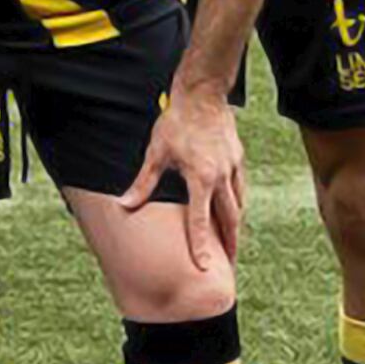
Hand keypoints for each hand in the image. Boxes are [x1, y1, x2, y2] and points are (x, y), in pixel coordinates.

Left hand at [118, 87, 244, 272]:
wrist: (202, 96)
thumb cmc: (176, 123)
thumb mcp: (156, 153)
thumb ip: (143, 183)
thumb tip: (124, 205)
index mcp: (201, 179)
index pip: (200, 221)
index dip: (201, 246)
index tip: (204, 267)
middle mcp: (222, 178)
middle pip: (229, 219)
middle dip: (229, 244)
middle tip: (229, 265)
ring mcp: (233, 168)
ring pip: (238, 205)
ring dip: (235, 225)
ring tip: (232, 242)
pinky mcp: (238, 159)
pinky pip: (240, 189)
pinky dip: (237, 203)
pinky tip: (233, 209)